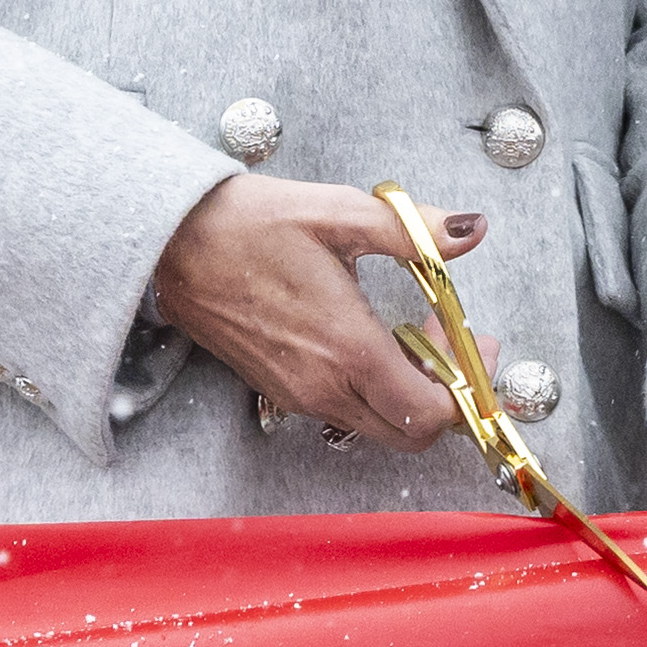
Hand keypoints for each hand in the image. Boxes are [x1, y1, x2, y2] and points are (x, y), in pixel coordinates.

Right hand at [153, 172, 476, 452]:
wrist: (173, 241)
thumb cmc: (251, 223)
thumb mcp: (340, 212)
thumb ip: (413, 231)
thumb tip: (469, 230)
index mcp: (347, 348)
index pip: (430, 413)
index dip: (467, 386)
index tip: (473, 340)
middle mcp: (323, 386)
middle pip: (410, 434)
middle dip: (447, 395)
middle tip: (451, 340)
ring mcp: (298, 395)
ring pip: (378, 425)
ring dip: (410, 392)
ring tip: (412, 332)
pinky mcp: (280, 391)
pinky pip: (345, 411)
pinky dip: (375, 389)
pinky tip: (371, 338)